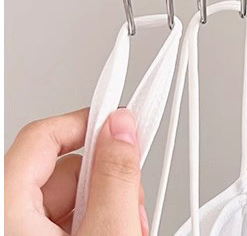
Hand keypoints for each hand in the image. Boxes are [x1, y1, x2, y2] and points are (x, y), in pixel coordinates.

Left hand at [5, 107, 147, 234]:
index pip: (43, 136)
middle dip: (105, 179)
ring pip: (64, 197)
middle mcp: (4, 217)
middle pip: (60, 170)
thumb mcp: (106, 233)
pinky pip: (55, 221)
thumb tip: (120, 128)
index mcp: (6, 207)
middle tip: (132, 198)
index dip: (87, 124)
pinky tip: (110, 233)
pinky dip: (89, 223)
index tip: (120, 123)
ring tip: (125, 226)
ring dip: (102, 204)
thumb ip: (115, 177)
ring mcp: (15, 231)